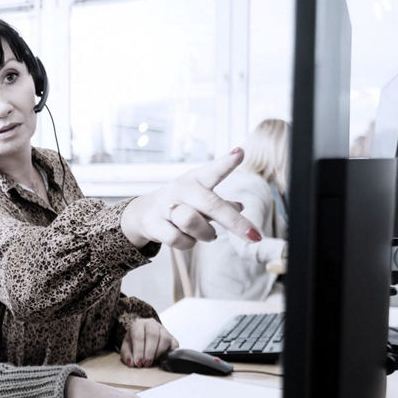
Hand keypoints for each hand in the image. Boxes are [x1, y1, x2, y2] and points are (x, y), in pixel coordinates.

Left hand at [119, 318, 177, 367]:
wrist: (142, 337)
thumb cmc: (134, 342)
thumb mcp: (127, 347)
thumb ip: (127, 355)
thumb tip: (131, 363)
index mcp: (138, 324)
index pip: (139, 336)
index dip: (139, 350)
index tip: (138, 362)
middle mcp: (151, 324)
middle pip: (153, 335)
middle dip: (149, 352)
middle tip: (146, 363)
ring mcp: (164, 330)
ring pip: (165, 339)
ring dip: (159, 353)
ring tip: (153, 361)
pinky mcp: (172, 338)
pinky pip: (174, 345)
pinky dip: (169, 353)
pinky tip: (162, 359)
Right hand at [120, 148, 260, 249]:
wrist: (143, 213)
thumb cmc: (181, 203)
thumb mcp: (200, 198)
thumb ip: (221, 204)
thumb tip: (240, 207)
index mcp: (196, 180)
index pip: (212, 170)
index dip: (227, 162)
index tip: (240, 153)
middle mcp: (181, 190)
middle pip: (210, 204)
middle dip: (234, 222)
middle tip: (254, 236)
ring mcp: (165, 206)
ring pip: (191, 222)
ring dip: (206, 234)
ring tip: (207, 235)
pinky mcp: (154, 224)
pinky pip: (178, 239)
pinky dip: (188, 243)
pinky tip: (187, 238)